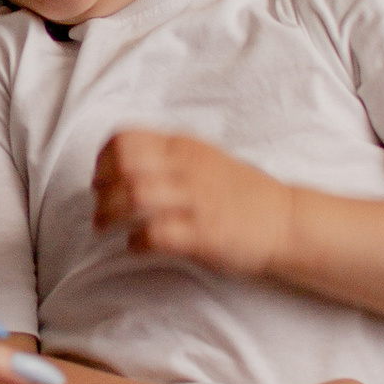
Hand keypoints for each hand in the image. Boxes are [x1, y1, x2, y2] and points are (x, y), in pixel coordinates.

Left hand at [93, 129, 300, 279]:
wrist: (285, 221)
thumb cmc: (242, 193)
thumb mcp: (205, 157)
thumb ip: (167, 156)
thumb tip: (119, 163)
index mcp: (184, 146)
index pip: (125, 138)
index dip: (103, 159)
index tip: (99, 178)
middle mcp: (188, 168)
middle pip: (124, 166)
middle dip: (101, 188)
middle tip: (98, 205)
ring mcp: (196, 201)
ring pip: (133, 197)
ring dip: (109, 215)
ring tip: (105, 228)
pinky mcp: (203, 234)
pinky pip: (154, 234)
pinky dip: (135, 242)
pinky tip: (135, 246)